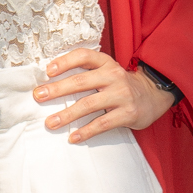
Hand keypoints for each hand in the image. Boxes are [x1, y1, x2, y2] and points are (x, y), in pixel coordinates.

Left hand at [33, 48, 176, 142]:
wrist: (153, 95)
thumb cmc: (120, 85)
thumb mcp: (107, 71)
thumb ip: (86, 73)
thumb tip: (52, 82)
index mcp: (106, 63)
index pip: (83, 56)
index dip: (65, 61)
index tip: (48, 71)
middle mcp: (114, 76)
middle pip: (81, 82)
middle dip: (57, 90)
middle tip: (39, 96)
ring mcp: (121, 95)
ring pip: (88, 104)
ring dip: (67, 115)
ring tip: (50, 122)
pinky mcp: (128, 113)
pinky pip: (102, 123)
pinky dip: (86, 131)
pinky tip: (73, 137)